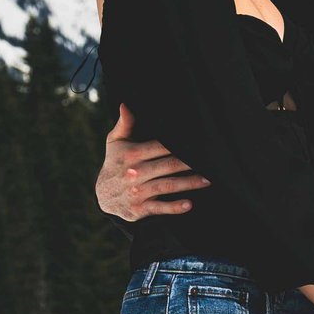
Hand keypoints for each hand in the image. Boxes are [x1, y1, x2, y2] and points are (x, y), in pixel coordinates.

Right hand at [94, 104, 207, 220]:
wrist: (103, 195)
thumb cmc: (114, 162)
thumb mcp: (115, 142)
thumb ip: (124, 123)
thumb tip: (125, 104)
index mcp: (132, 154)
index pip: (160, 146)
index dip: (180, 144)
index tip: (198, 142)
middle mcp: (134, 173)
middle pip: (168, 166)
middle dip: (190, 163)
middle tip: (211, 161)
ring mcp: (137, 192)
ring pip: (167, 186)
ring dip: (188, 183)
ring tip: (207, 180)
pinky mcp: (139, 209)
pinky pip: (159, 207)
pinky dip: (174, 207)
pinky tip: (189, 204)